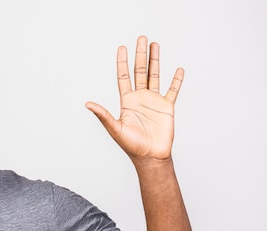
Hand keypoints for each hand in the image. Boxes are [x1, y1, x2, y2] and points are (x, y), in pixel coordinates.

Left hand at [86, 35, 183, 162]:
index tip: (122, 48)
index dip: (122, 62)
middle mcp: (140, 98)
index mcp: (127, 101)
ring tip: (155, 45)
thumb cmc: (131, 145)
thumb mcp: (114, 128)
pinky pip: (173, 91)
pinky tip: (178, 69)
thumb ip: (103, 115)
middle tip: (141, 38)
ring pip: (155, 76)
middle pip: (140, 71)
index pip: (124, 77)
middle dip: (140, 55)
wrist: (150, 156)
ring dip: (155, 61)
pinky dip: (176, 80)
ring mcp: (154, 101)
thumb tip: (87, 104)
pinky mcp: (167, 108)